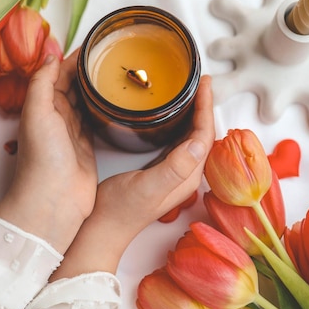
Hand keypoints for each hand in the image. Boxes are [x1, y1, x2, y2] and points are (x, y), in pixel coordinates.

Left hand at [0, 51, 97, 253]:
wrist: (54, 200)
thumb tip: (52, 57)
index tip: (97, 42)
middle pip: (74, 84)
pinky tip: (117, 100)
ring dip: (98, 86)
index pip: (60, 72)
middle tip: (114, 54)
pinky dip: (105, 107)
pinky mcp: (87, 146)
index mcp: (43, 105)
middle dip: (90, 69)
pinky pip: (96, 120)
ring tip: (119, 71)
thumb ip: (43, 83)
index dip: (77, 57)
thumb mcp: (37, 113)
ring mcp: (72, 131)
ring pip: (86, 100)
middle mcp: (57, 116)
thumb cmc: (42, 159)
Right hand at [51, 75, 214, 278]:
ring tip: (190, 90)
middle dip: (203, 105)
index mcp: (186, 175)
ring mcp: (172, 171)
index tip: (204, 83)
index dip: (206, 107)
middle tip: (199, 80)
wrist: (102, 228)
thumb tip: (198, 142)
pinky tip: (172, 113)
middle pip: (202, 133)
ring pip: (190, 135)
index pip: (204, 135)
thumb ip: (174, 167)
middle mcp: (184, 173)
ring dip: (193, 112)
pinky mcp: (158, 168)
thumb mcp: (147, 187)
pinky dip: (179, 122)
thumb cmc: (120, 210)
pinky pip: (177, 140)